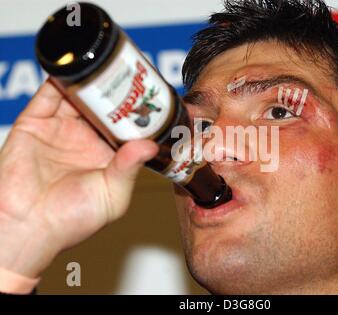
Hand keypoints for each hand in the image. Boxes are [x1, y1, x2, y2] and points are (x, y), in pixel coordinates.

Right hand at [0, 80, 157, 277]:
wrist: (26, 227)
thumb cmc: (71, 220)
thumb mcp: (112, 195)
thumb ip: (130, 168)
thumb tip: (150, 145)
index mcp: (108, 157)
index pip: (127, 126)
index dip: (139, 111)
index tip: (153, 95)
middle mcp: (86, 140)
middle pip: (105, 106)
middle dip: (117, 90)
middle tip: (132, 71)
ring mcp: (61, 129)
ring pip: (80, 96)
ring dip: (93, 81)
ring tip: (108, 63)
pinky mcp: (35, 124)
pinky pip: (49, 94)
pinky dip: (61, 78)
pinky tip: (76, 66)